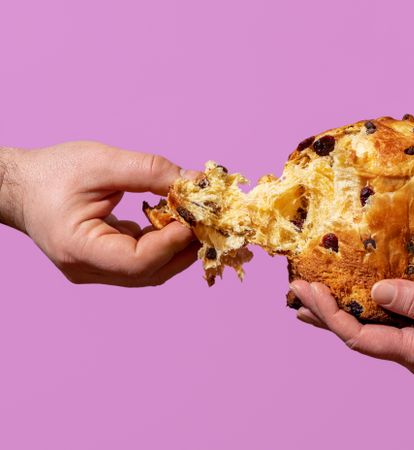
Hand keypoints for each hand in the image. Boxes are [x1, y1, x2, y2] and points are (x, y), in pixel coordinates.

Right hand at [0, 141, 196, 285]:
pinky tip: (180, 220)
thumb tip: (197, 183)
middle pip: (149, 272)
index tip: (196, 217)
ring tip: (201, 220)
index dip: (172, 243)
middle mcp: (88, 269)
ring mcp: (96, 270)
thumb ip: (150, 171)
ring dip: (179, 248)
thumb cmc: (53, 172)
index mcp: (78, 250)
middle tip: (212, 222)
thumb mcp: (102, 162)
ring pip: (150, 271)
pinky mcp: (105, 262)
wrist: (20, 185)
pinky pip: (143, 260)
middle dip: (185, 248)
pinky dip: (165, 243)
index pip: (137, 261)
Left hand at [290, 279, 413, 382]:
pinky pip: (395, 323)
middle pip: (358, 335)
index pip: (357, 336)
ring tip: (318, 293)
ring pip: (375, 329)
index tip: (304, 290)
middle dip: (325, 314)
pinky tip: (365, 294)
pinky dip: (373, 307)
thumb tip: (375, 290)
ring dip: (345, 311)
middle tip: (296, 291)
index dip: (327, 314)